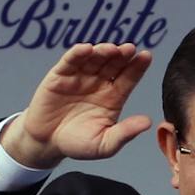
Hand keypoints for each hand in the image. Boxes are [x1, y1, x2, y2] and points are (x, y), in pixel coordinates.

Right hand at [0, 43, 154, 169]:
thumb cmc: (78, 144)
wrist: (46, 143)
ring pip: (95, 58)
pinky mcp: (60, 75)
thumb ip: (125, 133)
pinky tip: (87, 49)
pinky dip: (78, 53)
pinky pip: (70, 61)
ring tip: (111, 49)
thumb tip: (148, 123)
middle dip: (122, 55)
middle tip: (129, 49)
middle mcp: (99, 82)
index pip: (129, 77)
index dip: (137, 67)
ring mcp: (80, 76)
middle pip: (114, 63)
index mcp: (113, 96)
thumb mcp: (104, 144)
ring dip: (103, 51)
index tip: (146, 56)